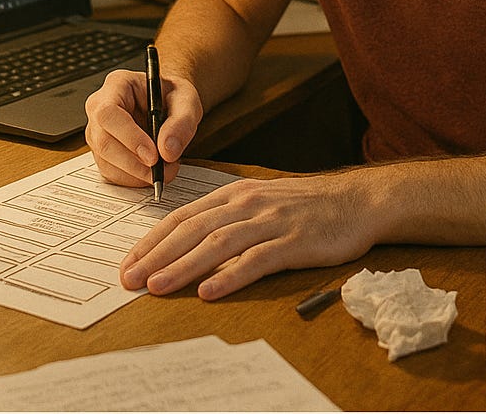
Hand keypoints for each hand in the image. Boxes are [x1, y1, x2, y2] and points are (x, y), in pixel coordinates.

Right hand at [85, 68, 202, 188]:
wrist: (169, 104)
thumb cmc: (172, 96)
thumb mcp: (187, 100)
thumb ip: (182, 122)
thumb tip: (168, 151)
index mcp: (117, 85)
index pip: (109, 112)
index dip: (128, 137)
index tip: (153, 156)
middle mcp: (99, 107)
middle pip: (103, 141)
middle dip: (134, 163)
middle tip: (162, 170)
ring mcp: (97, 132)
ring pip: (106, 161)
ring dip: (136, 174)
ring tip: (164, 170)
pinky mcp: (103, 153)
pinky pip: (111, 173)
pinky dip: (134, 179)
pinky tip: (152, 172)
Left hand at [119, 171, 375, 299]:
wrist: (357, 200)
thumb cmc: (307, 206)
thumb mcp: (261, 203)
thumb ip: (227, 220)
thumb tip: (188, 246)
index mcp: (235, 194)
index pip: (184, 216)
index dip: (153, 240)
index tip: (128, 263)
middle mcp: (248, 204)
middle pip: (193, 229)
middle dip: (157, 255)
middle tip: (130, 280)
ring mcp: (271, 221)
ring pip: (218, 243)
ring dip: (184, 266)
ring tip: (158, 287)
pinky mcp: (293, 242)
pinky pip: (256, 259)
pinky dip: (230, 276)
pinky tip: (210, 291)